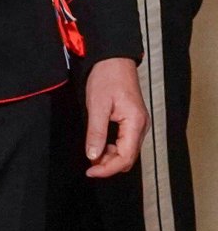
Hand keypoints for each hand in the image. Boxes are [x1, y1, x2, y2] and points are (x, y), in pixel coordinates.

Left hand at [84, 56, 146, 178]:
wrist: (114, 59)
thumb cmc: (106, 77)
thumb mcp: (97, 106)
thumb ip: (96, 133)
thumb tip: (93, 156)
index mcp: (135, 123)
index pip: (125, 157)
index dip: (107, 169)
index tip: (90, 172)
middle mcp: (141, 126)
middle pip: (128, 158)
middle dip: (109, 165)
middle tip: (89, 166)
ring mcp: (138, 124)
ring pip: (127, 152)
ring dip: (110, 158)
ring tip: (92, 154)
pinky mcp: (133, 121)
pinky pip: (125, 142)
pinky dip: (112, 148)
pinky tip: (99, 145)